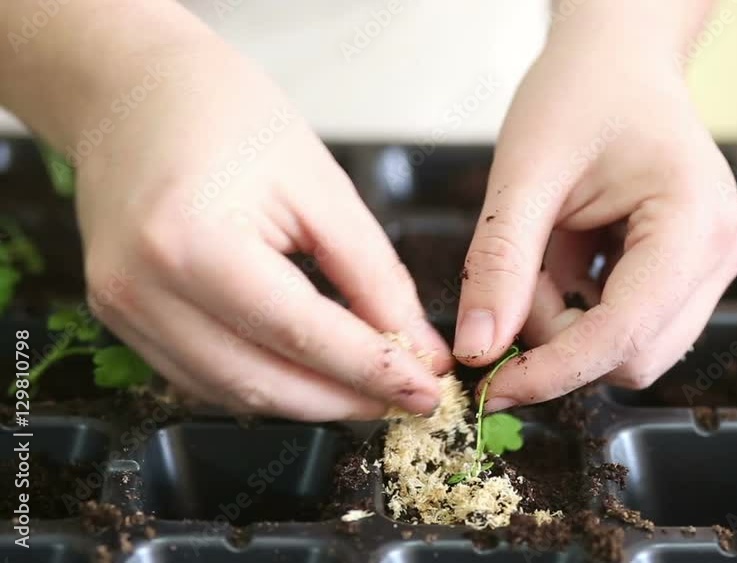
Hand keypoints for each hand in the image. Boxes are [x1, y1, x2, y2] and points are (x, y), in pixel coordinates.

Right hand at [42, 9, 450, 419]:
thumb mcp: (320, 185)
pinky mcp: (119, 318)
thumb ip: (373, 275)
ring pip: (231, 393)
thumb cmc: (226, 115)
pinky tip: (309, 375)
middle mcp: (143, 288)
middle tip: (406, 399)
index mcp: (194, 241)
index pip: (301, 334)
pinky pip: (201, 378)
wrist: (132, 92)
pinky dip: (263, 385)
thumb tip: (417, 349)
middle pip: (262, 381)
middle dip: (344, 400)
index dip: (373, 372)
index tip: (427, 391)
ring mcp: (121, 309)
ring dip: (307, 402)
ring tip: (367, 391)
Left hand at [455, 2, 736, 410]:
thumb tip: (478, 350)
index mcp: (692, 224)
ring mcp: (713, 267)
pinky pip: (630, 325)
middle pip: (633, 357)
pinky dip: (583, 308)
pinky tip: (572, 252)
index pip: (625, 335)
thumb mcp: (525, 173)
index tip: (495, 385)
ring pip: (630, 349)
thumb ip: (500, 263)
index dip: (555, 371)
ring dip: (569, 323)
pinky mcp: (691, 273)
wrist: (618, 60)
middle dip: (560, 338)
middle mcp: (720, 254)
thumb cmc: (579, 94)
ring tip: (551, 248)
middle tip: (522, 274)